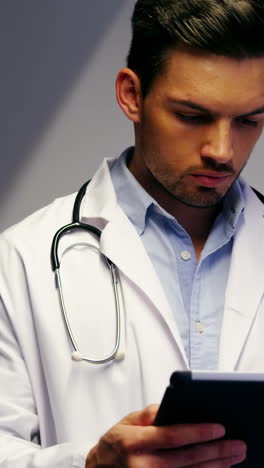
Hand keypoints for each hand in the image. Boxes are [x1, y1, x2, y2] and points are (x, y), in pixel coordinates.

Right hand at [85, 404, 246, 466]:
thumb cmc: (115, 445)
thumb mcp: (127, 422)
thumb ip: (149, 413)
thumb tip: (170, 407)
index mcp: (134, 443)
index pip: (171, 436)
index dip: (197, 433)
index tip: (219, 428)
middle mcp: (141, 465)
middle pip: (186, 459)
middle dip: (214, 451)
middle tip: (235, 445)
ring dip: (214, 466)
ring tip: (232, 457)